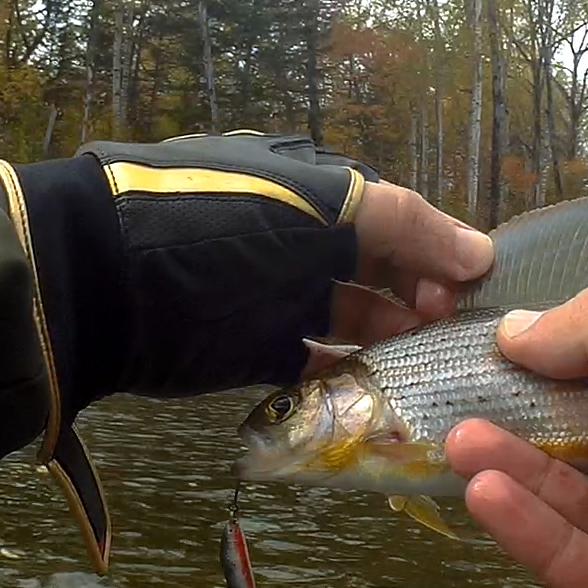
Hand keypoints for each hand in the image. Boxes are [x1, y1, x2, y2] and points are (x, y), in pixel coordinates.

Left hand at [7, 132, 491, 407]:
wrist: (106, 277)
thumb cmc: (219, 223)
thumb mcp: (317, 205)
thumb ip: (403, 225)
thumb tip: (481, 252)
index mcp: (313, 191)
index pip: (395, 220)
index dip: (437, 253)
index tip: (470, 293)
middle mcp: (299, 242)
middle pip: (379, 274)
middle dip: (422, 303)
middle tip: (452, 338)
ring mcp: (273, 298)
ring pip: (352, 323)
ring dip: (391, 344)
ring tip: (427, 371)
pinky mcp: (249, 352)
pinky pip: (311, 367)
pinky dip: (345, 381)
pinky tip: (378, 397)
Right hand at [444, 288, 587, 587]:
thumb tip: (519, 328)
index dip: (577, 358)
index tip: (511, 346)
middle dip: (532, 420)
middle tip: (466, 397)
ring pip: (583, 506)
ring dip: (520, 472)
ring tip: (459, 441)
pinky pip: (583, 566)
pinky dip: (534, 532)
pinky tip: (484, 494)